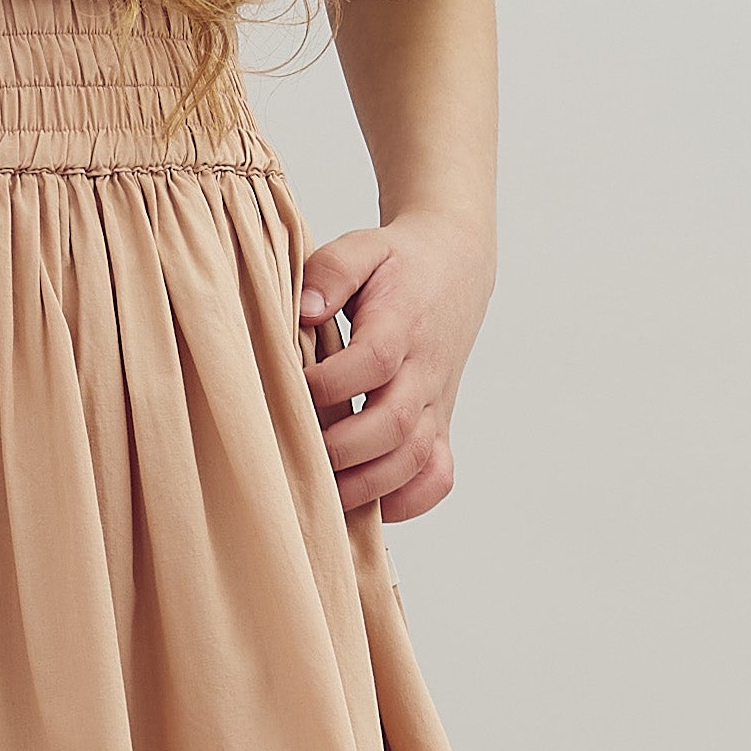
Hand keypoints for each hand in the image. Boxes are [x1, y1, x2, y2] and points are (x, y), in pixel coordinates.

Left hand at [298, 210, 487, 526]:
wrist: (456, 268)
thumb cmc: (398, 263)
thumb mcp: (362, 247)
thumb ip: (331, 270)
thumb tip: (306, 310)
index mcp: (403, 322)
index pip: (375, 361)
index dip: (332, 383)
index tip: (295, 386)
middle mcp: (425, 370)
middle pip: (395, 423)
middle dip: (343, 448)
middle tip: (301, 452)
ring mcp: (435, 403)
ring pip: (415, 459)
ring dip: (368, 485)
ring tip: (323, 493)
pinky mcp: (439, 425)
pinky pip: (437, 476)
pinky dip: (407, 500)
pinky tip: (367, 503)